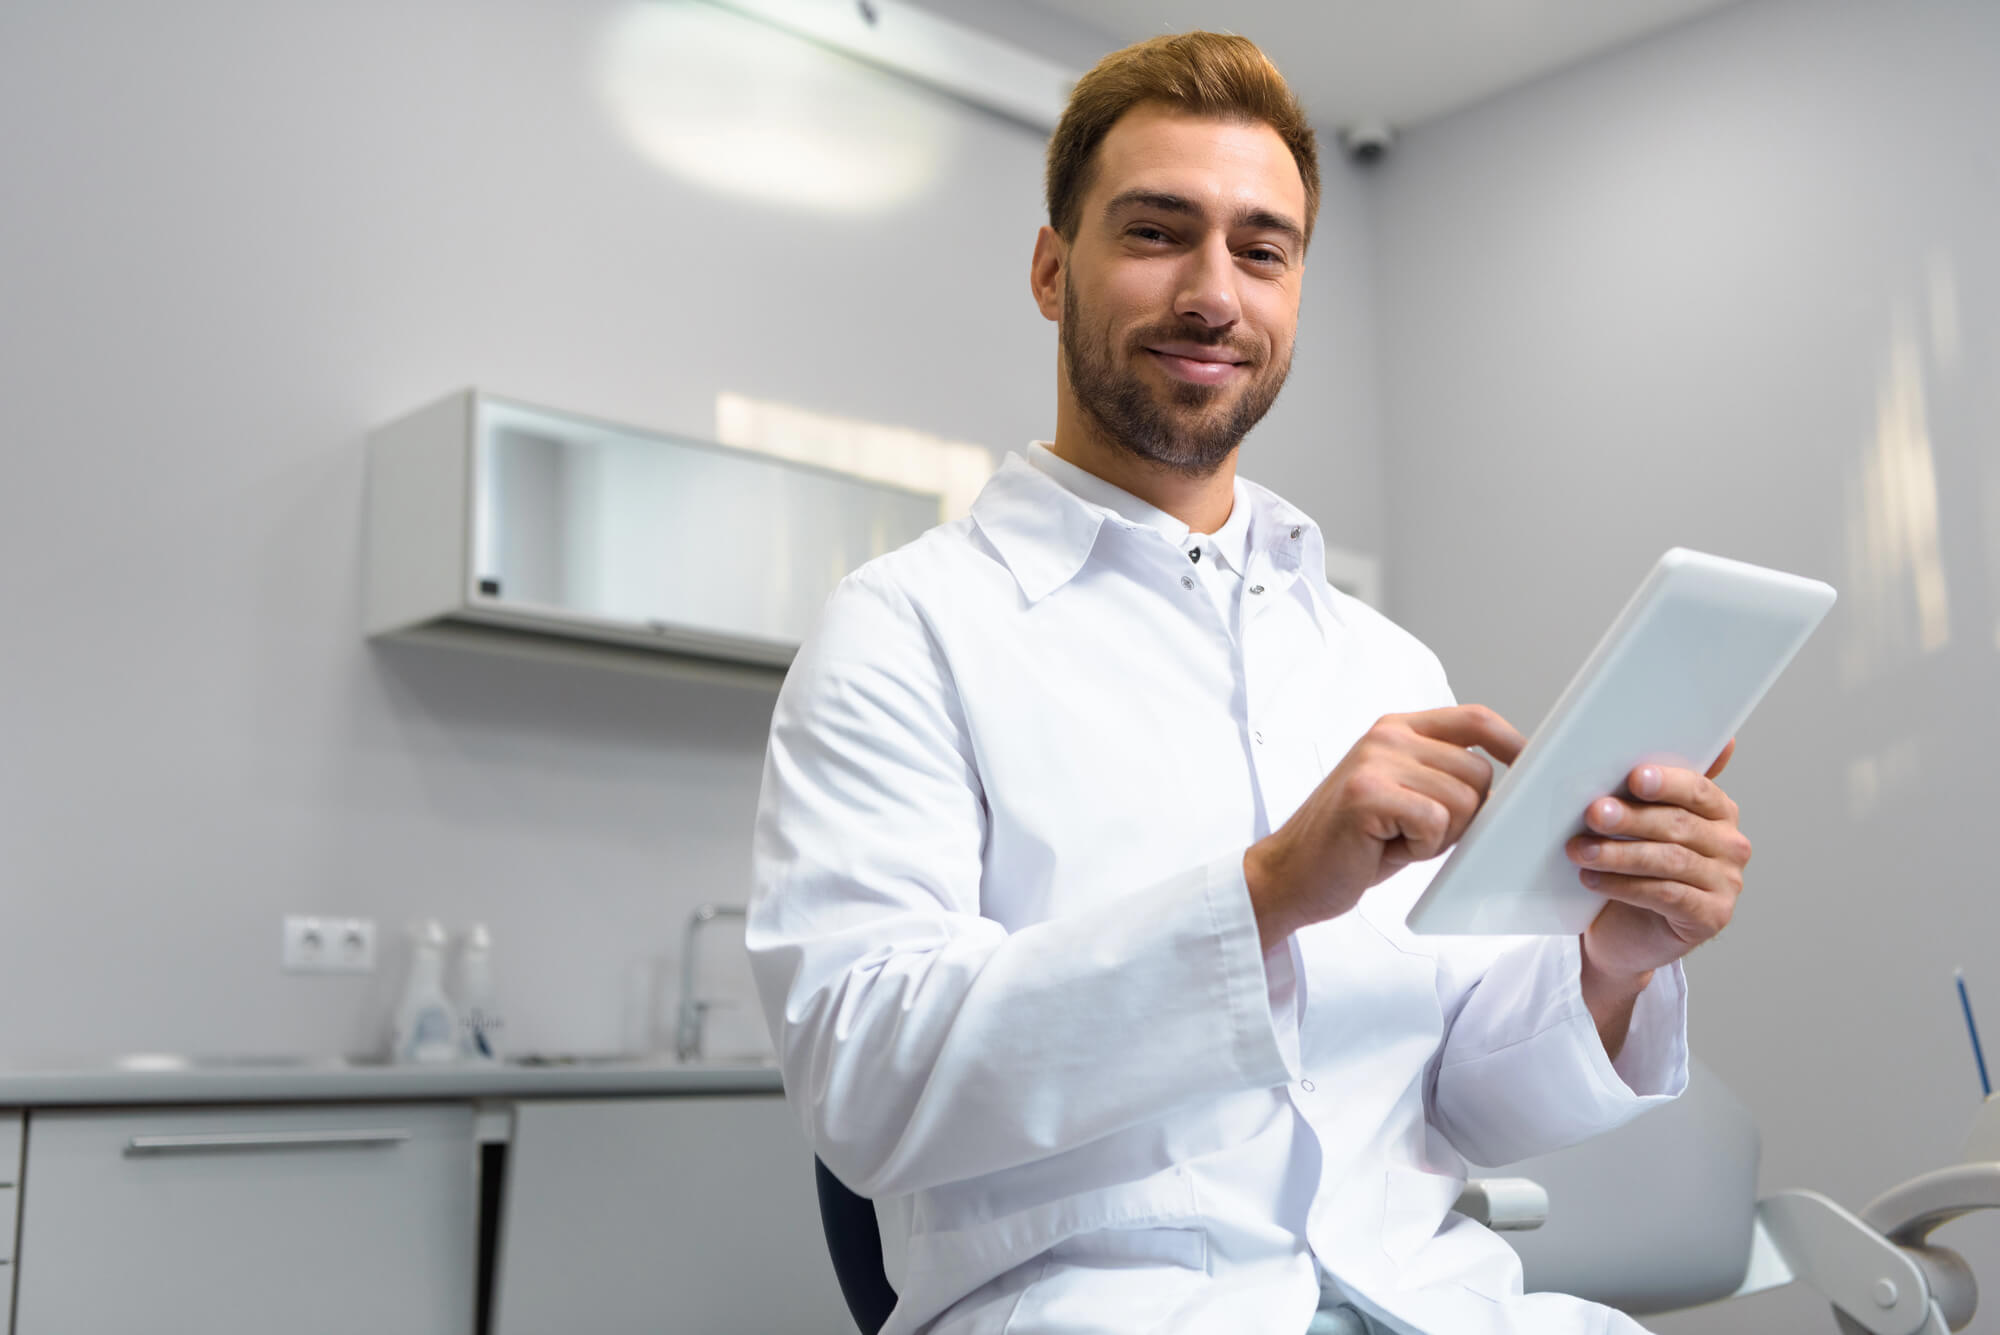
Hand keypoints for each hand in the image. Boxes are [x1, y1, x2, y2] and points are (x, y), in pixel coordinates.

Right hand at [1244, 705, 1525, 950]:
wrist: (1291, 873)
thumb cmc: (1353, 843)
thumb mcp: (1403, 796)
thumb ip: (1445, 777)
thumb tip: (1514, 784)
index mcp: (1397, 729)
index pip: (1476, 720)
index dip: (1514, 744)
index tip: (1533, 772)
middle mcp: (1387, 736)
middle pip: (1479, 774)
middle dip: (1464, 818)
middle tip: (1415, 832)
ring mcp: (1375, 761)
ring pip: (1463, 803)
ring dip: (1439, 837)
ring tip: (1396, 839)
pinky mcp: (1368, 794)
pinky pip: (1436, 822)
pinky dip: (1420, 848)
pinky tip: (1386, 847)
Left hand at [1573, 741, 1751, 981]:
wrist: (1625, 933)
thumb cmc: (1629, 869)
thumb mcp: (1635, 825)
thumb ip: (1640, 788)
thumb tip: (1620, 735)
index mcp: (1718, 811)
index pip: (1698, 789)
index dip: (1667, 782)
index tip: (1634, 777)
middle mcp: (1731, 844)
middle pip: (1678, 824)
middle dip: (1632, 817)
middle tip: (1593, 813)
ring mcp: (1726, 883)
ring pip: (1670, 860)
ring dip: (1619, 853)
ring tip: (1578, 850)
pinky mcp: (1712, 916)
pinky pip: (1666, 895)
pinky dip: (1625, 886)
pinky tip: (1592, 879)